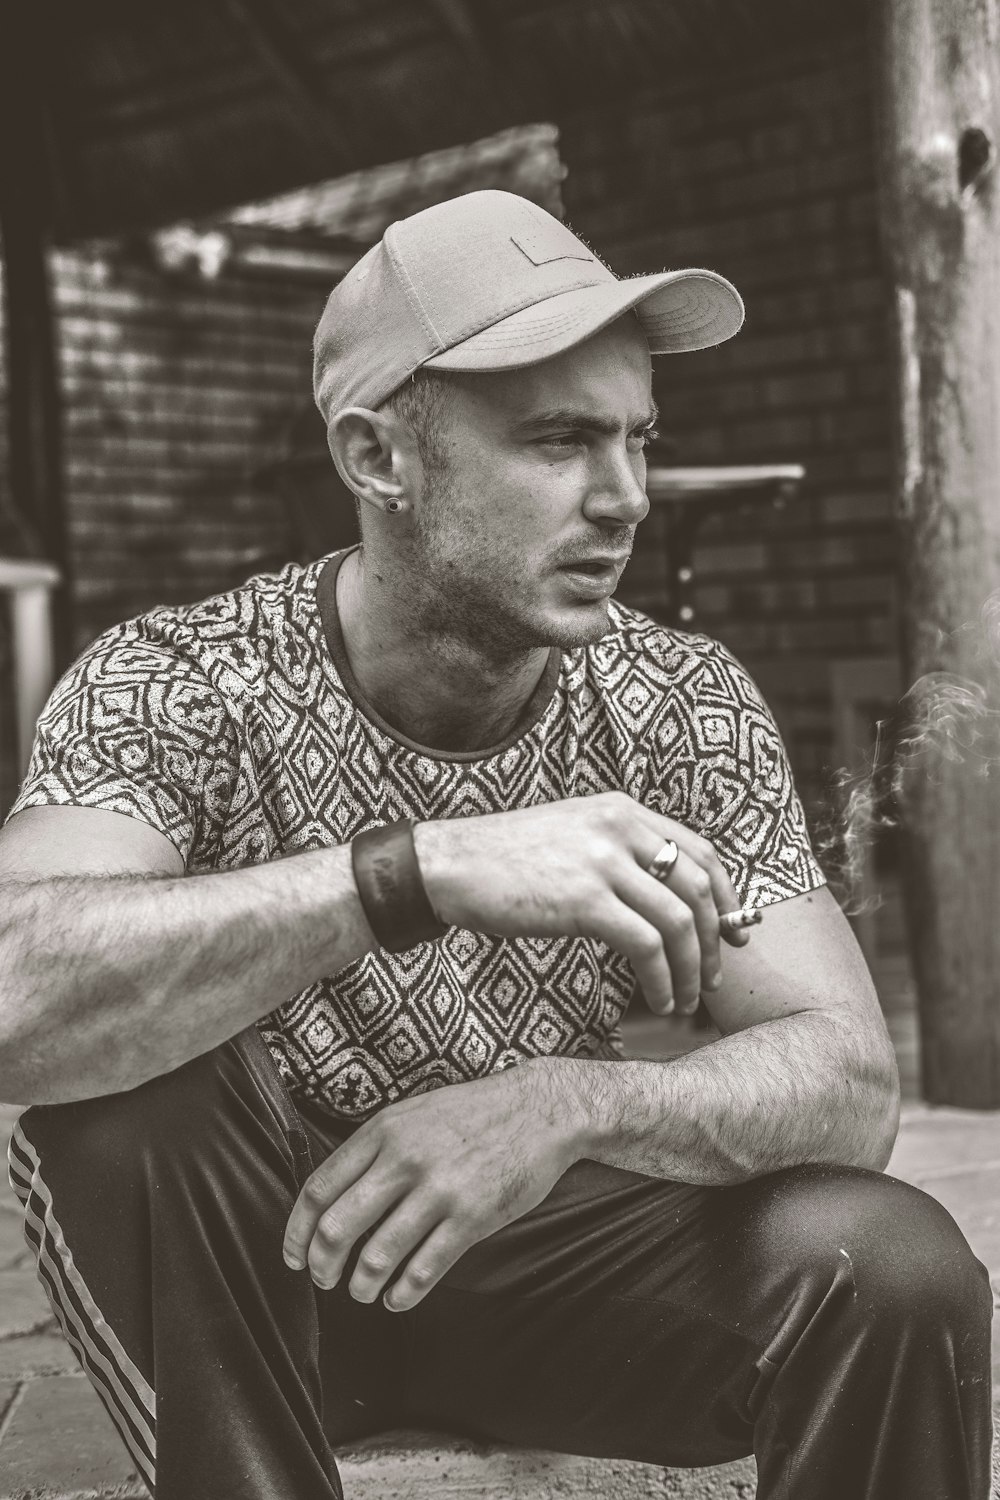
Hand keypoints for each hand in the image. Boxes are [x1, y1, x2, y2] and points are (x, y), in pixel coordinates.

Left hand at [282, 1063, 576, 1309]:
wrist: (539, 1108)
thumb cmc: (472, 1112)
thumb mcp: (412, 1114)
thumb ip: (373, 1148)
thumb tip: (332, 1195)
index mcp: (383, 1132)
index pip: (319, 1189)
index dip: (298, 1231)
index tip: (295, 1256)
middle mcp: (404, 1160)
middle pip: (339, 1228)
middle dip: (323, 1265)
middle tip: (325, 1280)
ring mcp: (438, 1190)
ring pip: (377, 1256)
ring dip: (362, 1285)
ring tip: (363, 1291)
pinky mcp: (471, 1217)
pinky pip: (424, 1268)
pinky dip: (403, 1293)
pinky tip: (398, 1299)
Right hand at [413, 791, 750, 1015]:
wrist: (450, 865)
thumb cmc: (505, 860)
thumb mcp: (572, 835)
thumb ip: (617, 852)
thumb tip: (660, 897)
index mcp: (622, 810)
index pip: (699, 851)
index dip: (728, 896)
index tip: (734, 932)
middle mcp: (620, 828)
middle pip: (700, 887)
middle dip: (716, 939)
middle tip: (712, 976)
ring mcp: (604, 862)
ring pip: (680, 921)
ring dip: (691, 968)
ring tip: (684, 999)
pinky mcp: (586, 900)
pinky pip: (647, 946)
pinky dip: (661, 979)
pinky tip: (657, 998)